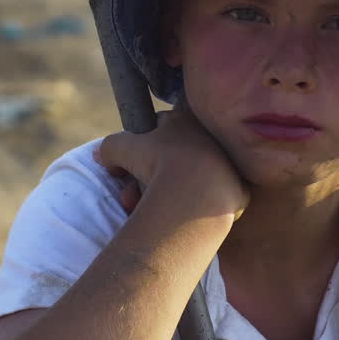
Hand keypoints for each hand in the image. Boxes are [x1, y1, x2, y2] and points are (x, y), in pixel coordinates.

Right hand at [93, 107, 248, 218]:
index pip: (162, 125)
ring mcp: (227, 164)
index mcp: (187, 121)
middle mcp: (210, 138)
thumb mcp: (122, 147)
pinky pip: (206, 200)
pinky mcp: (237, 191)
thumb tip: (101, 155)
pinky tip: (176, 219)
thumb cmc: (159, 162)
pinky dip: (191, 208)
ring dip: (162, 196)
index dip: (143, 143)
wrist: (199, 192)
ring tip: (145, 210)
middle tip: (131, 195)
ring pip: (186, 181)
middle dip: (147, 178)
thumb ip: (109, 146)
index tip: (132, 162)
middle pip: (172, 159)